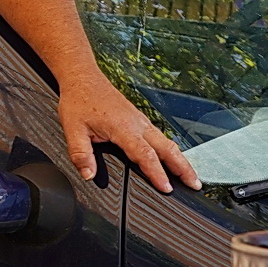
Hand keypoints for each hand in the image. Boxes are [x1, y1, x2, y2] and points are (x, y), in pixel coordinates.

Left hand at [59, 75, 199, 193]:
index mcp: (124, 127)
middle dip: (183, 168)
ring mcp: (141, 121)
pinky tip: (173, 159)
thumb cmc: (79, 101)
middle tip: (195, 184)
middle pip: (168, 148)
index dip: (157, 173)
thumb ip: (80, 154)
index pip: (145, 154)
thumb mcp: (72, 129)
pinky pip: (160, 136)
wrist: (83, 78)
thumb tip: (88, 174)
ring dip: (181, 160)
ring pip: (167, 142)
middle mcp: (138, 124)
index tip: (167, 188)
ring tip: (191, 176)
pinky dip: (171, 150)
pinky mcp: (140, 119)